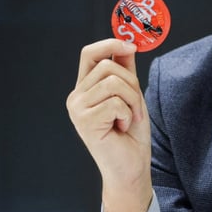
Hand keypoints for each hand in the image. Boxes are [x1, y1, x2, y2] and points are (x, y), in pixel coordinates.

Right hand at [66, 38, 152, 211]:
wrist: (131, 168)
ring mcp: (77, 109)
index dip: (110, 44)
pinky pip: (115, 102)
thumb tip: (128, 43)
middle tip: (135, 107)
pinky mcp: (84, 121)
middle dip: (132, 84)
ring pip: (114, 82)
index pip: (90, 53)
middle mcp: (76, 97)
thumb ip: (126, 71)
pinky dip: (127, 114)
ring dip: (132, 101)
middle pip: (108, 66)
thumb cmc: (131, 136)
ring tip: (128, 119)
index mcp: (85, 89)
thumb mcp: (131, 96)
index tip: (132, 45)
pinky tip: (121, 128)